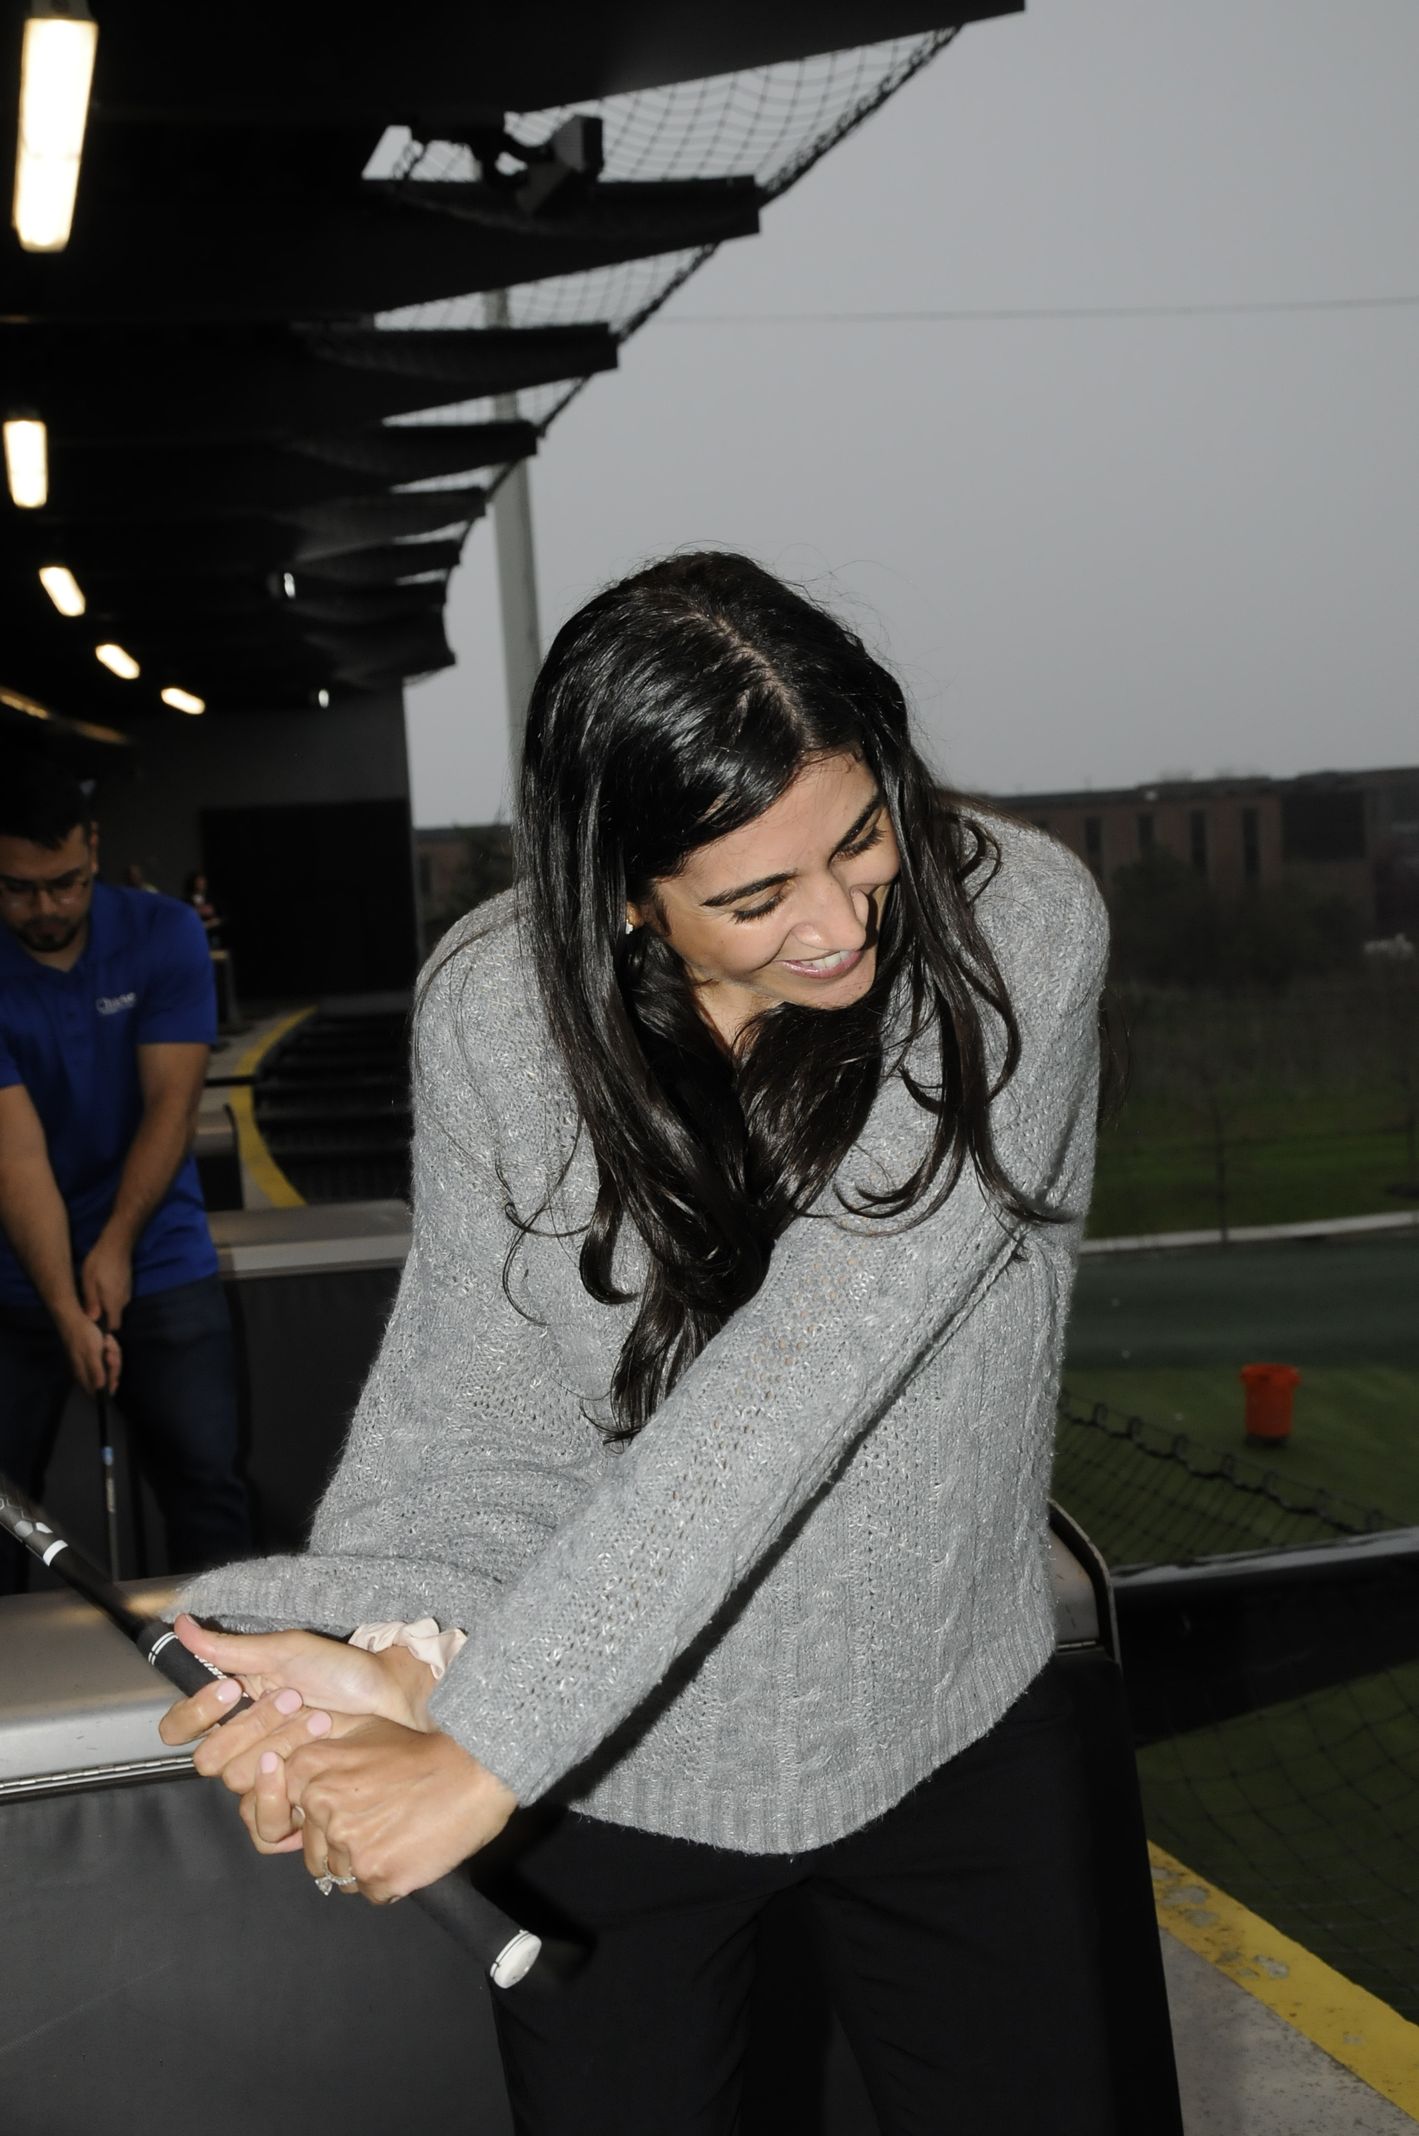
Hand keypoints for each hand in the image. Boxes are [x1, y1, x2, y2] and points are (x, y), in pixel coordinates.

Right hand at [58, 1306, 120, 1394]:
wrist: (75, 1317)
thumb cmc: (82, 1334)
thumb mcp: (92, 1353)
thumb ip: (96, 1372)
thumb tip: (100, 1389)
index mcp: (84, 1374)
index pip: (97, 1391)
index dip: (109, 1387)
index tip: (116, 1379)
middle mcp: (87, 1370)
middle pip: (108, 1376)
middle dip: (113, 1364)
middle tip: (110, 1352)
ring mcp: (91, 1361)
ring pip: (110, 1364)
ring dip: (113, 1352)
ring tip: (107, 1342)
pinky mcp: (94, 1353)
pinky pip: (107, 1354)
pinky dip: (110, 1347)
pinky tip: (107, 1339)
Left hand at [80, 1231, 132, 1332]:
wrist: (117, 1244)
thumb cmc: (100, 1263)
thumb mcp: (89, 1282)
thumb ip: (91, 1302)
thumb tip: (91, 1319)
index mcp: (114, 1302)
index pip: (114, 1326)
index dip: (103, 1329)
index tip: (92, 1326)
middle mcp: (124, 1300)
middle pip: (115, 1316)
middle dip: (103, 1317)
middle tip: (88, 1310)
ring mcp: (127, 1292)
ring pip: (116, 1306)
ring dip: (106, 1305)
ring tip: (92, 1296)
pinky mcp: (128, 1285)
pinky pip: (118, 1297)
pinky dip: (110, 1297)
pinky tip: (101, 1287)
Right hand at [158, 1617, 439, 1799]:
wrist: (391, 1699)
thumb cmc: (341, 1670)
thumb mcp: (286, 1651)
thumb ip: (229, 1648)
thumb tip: (179, 1623)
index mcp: (232, 1710)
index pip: (178, 1729)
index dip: (196, 1714)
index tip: (233, 1688)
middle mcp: (241, 1748)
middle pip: (210, 1760)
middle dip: (256, 1725)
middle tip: (294, 1698)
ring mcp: (265, 1781)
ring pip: (239, 1784)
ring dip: (282, 1746)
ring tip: (318, 1721)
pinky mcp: (292, 1808)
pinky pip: (264, 1828)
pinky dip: (285, 1797)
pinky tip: (309, 1766)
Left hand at [250, 1717, 517, 1902]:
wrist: (475, 1770)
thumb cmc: (424, 1753)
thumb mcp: (365, 1733)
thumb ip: (324, 1758)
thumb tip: (295, 1781)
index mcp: (310, 1769)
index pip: (289, 1816)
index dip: (321, 1819)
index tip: (349, 1810)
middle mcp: (320, 1806)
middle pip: (316, 1851)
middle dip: (345, 1845)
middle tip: (383, 1823)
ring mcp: (346, 1844)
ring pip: (342, 1875)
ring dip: (367, 1864)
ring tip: (399, 1837)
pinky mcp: (375, 1874)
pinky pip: (371, 1893)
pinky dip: (390, 1881)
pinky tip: (411, 1852)